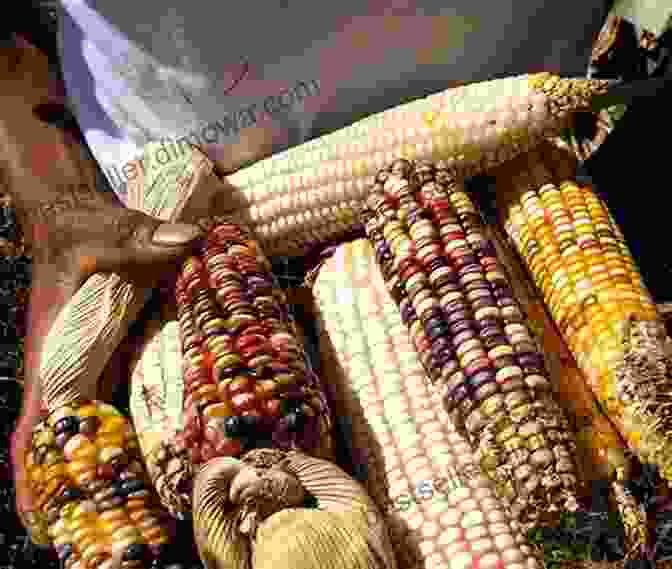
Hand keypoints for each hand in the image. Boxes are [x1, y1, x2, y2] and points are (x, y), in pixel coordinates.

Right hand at [1, 35, 203, 530]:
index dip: (36, 475)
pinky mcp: (110, 357)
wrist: (72, 216)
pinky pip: (117, 402)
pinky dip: (128, 431)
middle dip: (81, 488)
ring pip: (94, 427)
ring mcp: (90, 366)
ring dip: (110, 467)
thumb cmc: (78, 228)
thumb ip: (138, 236)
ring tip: (145, 512)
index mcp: (53, 354)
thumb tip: (186, 237)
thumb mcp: (103, 229)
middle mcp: (68, 369)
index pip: (39, 424)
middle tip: (113, 537)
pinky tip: (159, 453)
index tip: (42, 523)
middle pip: (68, 442)